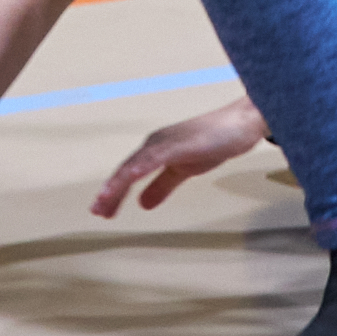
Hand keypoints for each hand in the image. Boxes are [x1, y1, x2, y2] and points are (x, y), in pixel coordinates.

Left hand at [90, 100, 267, 217]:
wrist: (240, 124)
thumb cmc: (213, 142)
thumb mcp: (184, 170)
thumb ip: (163, 186)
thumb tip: (142, 204)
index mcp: (155, 151)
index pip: (129, 174)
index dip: (114, 192)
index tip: (101, 211)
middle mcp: (155, 144)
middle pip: (126, 170)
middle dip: (110, 191)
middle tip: (96, 211)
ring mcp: (166, 141)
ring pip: (136, 164)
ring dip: (119, 181)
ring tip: (105, 198)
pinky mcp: (179, 142)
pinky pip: (156, 157)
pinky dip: (141, 166)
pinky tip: (131, 176)